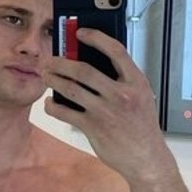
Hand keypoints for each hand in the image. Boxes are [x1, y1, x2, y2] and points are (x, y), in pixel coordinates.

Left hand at [43, 29, 166, 181]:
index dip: (96, 38)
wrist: (146, 158)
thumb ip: (123, 80)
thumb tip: (95, 63)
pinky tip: (49, 103)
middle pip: (84, 70)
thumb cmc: (142, 127)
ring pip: (71, 89)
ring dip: (54, 80)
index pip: (115, 51)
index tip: (80, 33)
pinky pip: (65, 112)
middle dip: (61, 62)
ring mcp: (106, 111)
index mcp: (135, 82)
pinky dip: (53, 106)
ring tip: (46, 76)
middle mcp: (121, 95)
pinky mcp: (93, 127)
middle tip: (50, 60)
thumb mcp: (141, 97)